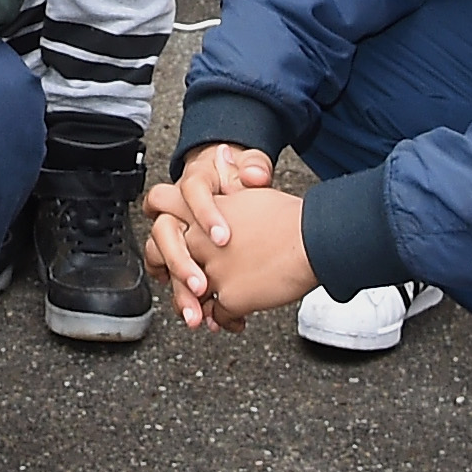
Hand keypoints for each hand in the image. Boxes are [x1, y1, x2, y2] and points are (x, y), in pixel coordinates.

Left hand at [143, 146, 313, 329]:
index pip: (160, 201)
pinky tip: (235, 319)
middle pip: (163, 253)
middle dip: (170, 269)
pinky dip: (224, 319)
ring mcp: (213, 268)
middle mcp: (201, 238)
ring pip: (187, 291)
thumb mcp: (252, 191)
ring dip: (195, 303)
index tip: (161, 229)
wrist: (314, 240)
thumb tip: (221, 152)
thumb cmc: (288, 217)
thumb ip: (230, 180)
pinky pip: (216, 313)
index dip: (157, 214)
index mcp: (204, 208)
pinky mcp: (230, 295)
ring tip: (205, 310)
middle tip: (184, 278)